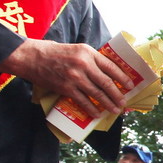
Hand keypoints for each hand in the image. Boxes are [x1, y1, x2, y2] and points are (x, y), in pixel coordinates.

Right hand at [0, 39, 126, 115]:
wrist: (32, 57)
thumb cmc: (55, 52)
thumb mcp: (77, 49)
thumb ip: (92, 59)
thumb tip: (108, 73)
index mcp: (88, 52)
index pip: (111, 67)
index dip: (122, 78)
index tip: (130, 86)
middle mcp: (83, 64)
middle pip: (106, 83)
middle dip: (117, 95)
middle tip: (123, 102)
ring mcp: (75, 77)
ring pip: (97, 94)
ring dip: (107, 104)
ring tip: (114, 110)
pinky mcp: (66, 88)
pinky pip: (83, 101)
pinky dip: (91, 108)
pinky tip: (97, 113)